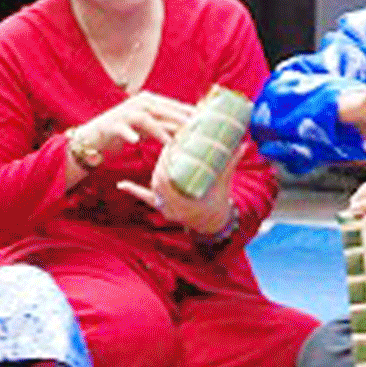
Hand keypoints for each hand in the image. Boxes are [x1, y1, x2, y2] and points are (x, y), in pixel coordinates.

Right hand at [65, 90, 194, 182]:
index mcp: (148, 101)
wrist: (94, 138)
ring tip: (171, 142)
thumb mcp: (148, 128)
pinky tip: (137, 142)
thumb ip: (166, 125)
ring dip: (159, 131)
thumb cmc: (126, 132)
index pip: (173, 105)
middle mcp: (137, 103)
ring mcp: (123, 113)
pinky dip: (129, 134)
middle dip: (179, 119)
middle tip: (195, 130)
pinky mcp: (111, 124)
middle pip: (162, 109)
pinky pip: (122, 129)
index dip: (189, 113)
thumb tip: (190, 129)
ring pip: (145, 119)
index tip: (206, 121)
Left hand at [120, 142, 241, 239]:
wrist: (214, 224)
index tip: (173, 142)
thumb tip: (243, 144)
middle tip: (167, 143)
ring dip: (154, 169)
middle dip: (162, 160)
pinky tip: (122, 184)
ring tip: (157, 152)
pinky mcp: (161, 209)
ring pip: (153, 187)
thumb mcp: (224, 183)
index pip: (172, 175)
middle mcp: (173, 205)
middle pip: (160, 179)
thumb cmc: (219, 202)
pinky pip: (145, 200)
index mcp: (186, 200)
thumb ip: (230, 164)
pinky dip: (134, 191)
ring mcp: (166, 208)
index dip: (170, 158)